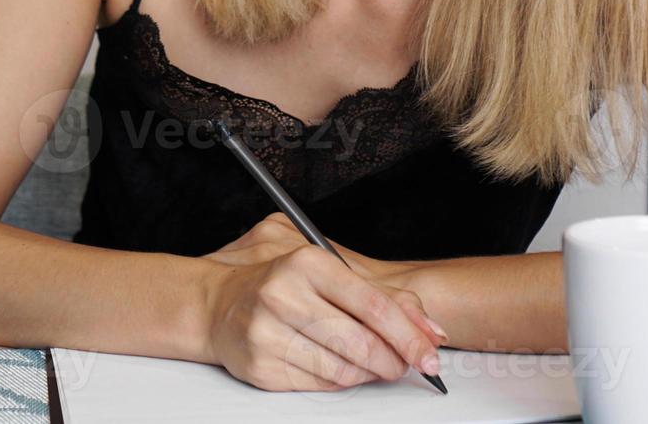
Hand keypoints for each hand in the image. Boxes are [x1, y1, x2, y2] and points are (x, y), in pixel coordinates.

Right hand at [200, 218, 449, 391]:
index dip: (409, 335)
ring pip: (342, 370)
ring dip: (369, 374)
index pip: (374, 305)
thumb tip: (429, 330)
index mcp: (307, 262)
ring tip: (374, 365)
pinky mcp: (261, 365)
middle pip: (361, 343)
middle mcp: (283, 294)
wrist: (217, 304)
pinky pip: (319, 385)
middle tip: (407, 364)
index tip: (430, 353)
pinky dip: (340, 382)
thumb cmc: (280, 283)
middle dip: (394, 360)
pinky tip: (341, 368)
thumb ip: (384, 295)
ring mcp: (268, 332)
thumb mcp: (331, 271)